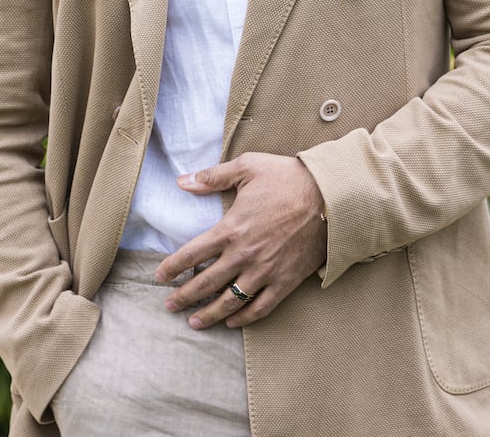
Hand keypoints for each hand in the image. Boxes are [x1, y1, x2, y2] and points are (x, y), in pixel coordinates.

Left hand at [153, 153, 327, 329]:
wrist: (330, 197)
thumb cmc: (288, 178)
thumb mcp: (247, 167)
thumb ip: (212, 176)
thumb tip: (181, 181)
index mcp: (230, 228)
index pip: (191, 254)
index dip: (171, 268)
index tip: (159, 277)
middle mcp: (244, 255)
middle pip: (205, 283)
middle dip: (184, 297)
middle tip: (169, 306)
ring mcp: (265, 271)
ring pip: (230, 301)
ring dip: (210, 314)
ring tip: (194, 322)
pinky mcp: (286, 281)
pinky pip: (261, 307)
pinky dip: (245, 318)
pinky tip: (233, 322)